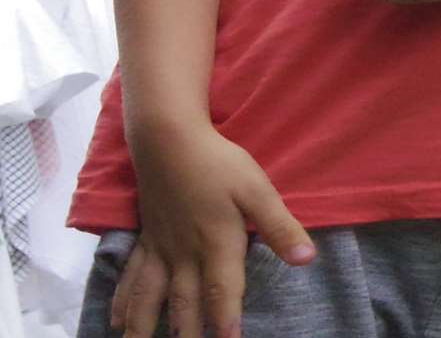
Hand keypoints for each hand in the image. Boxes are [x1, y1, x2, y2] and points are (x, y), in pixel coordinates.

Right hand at [116, 122, 313, 337]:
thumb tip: (306, 259)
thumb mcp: (258, 191)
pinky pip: (132, 276)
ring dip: (145, 325)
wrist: (169, 139)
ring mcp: (161, 247)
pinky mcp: (146, 237)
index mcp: (216, 244)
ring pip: (151, 295)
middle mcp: (184, 253)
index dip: (225, 320)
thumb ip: (280, 227)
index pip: (221, 291)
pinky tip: (116, 319)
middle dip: (186, 332)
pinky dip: (124, 300)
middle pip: (183, 301)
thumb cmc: (218, 163)